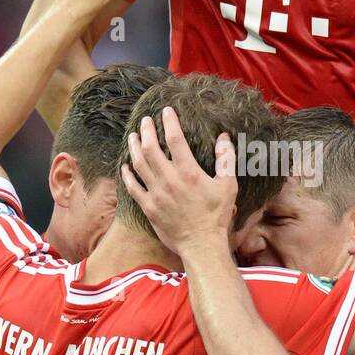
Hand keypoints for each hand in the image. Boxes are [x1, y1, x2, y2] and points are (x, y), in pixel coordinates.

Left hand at [121, 106, 237, 253]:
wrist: (201, 244)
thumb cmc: (216, 215)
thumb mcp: (228, 185)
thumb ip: (226, 159)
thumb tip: (223, 137)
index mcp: (188, 172)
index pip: (175, 139)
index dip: (169, 122)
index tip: (166, 111)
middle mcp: (169, 180)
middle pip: (151, 148)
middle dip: (146, 131)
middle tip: (145, 121)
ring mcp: (156, 194)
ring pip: (139, 164)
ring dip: (134, 148)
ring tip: (132, 136)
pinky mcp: (148, 207)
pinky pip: (133, 187)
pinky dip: (128, 174)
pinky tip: (125, 165)